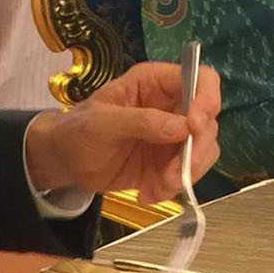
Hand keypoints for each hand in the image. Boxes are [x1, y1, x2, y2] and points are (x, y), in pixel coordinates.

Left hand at [24, 60, 221, 203]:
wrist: (66, 160)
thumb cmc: (77, 129)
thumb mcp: (101, 122)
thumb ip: (141, 121)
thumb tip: (183, 126)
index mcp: (154, 83)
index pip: (200, 78)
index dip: (207, 98)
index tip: (195, 126)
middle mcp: (172, 106)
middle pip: (208, 121)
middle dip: (196, 149)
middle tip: (176, 172)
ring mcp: (174, 135)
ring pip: (204, 150)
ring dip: (185, 173)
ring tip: (157, 186)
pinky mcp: (170, 160)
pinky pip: (188, 173)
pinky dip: (172, 188)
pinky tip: (147, 193)